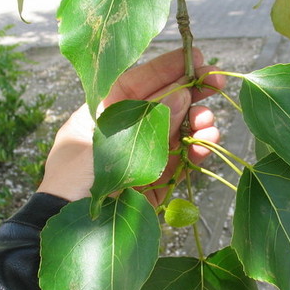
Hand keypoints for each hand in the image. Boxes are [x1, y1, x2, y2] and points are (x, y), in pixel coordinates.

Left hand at [37, 48, 225, 205]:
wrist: (72, 231)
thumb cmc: (77, 179)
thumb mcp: (109, 141)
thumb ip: (149, 119)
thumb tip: (182, 94)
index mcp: (103, 114)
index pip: (139, 83)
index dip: (167, 68)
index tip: (197, 58)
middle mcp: (125, 131)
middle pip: (163, 103)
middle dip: (191, 92)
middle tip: (217, 83)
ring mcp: (142, 156)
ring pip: (177, 131)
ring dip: (196, 124)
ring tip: (209, 125)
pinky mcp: (156, 181)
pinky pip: (181, 160)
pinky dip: (196, 151)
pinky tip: (207, 145)